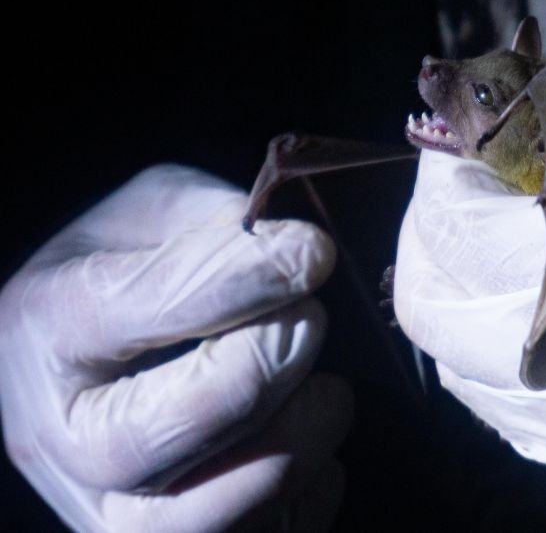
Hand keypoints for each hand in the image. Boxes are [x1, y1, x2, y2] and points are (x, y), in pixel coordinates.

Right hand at [0, 164, 351, 531]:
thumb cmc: (128, 269)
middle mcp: (60, 434)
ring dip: (285, 452)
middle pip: (140, 444)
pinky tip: (314, 443)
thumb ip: (208, 223)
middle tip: (312, 321)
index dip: (234, 279)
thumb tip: (291, 255)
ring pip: (189, 524)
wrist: (98, 344)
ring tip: (329, 391)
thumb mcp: (151, 215)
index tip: (309, 252)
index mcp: (46, 327)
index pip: (128, 308)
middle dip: (251, 376)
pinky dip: (301, 500)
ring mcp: (106, 504)